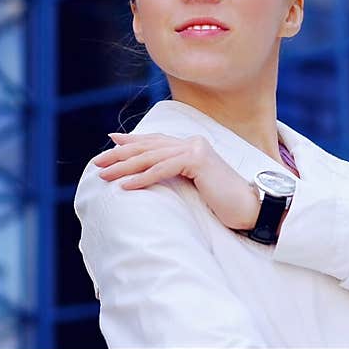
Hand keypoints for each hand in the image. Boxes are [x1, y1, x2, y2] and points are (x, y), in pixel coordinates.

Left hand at [92, 133, 259, 230]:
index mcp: (192, 145)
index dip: (132, 140)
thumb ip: (176, 173)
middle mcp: (192, 142)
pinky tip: (126, 185)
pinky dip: (142, 178)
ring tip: (104, 176)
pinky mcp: (198, 161)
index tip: (111, 142)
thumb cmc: (223, 202)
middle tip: (98, 163)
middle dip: (120, 155)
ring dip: (125, 167)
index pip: (155, 140)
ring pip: (151, 157)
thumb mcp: (195, 184)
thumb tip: (150, 172)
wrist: (250, 208)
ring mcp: (196, 149)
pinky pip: (163, 169)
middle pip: (148, 147)